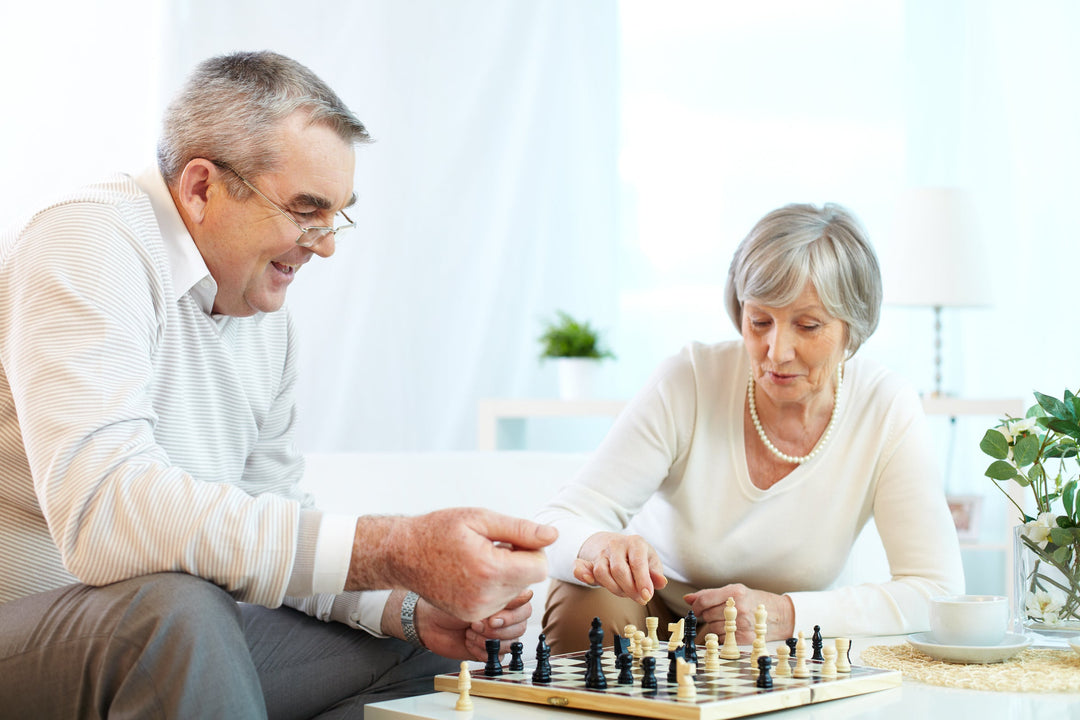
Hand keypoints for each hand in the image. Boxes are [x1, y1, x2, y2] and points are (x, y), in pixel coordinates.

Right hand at [348, 508, 556, 620]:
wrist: (403, 554)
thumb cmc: (439, 531)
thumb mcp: (480, 519)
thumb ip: (520, 530)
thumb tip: (552, 536)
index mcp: (490, 569)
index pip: (540, 567)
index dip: (532, 550)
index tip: (513, 541)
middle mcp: (485, 596)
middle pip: (528, 581)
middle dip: (519, 562)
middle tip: (492, 547)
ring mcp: (477, 611)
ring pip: (514, 593)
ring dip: (507, 576)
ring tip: (480, 560)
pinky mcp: (470, 617)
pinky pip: (498, 603)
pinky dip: (493, 588)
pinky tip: (473, 574)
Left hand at [397, 589, 534, 660]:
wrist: (428, 620)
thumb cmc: (448, 600)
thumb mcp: (475, 592)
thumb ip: (503, 594)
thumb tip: (528, 593)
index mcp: (505, 597)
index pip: (526, 608)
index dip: (511, 615)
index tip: (493, 617)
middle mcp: (505, 614)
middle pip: (520, 627)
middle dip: (497, 630)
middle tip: (476, 624)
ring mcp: (498, 633)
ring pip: (511, 643)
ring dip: (488, 640)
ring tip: (470, 631)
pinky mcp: (489, 649)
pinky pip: (498, 656)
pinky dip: (482, 651)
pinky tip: (468, 641)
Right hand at [574, 531, 666, 604]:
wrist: (613, 544)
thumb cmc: (636, 556)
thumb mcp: (650, 561)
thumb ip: (655, 573)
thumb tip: (662, 583)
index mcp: (635, 543)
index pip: (637, 563)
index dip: (642, 581)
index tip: (647, 596)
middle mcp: (616, 545)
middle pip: (619, 570)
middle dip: (629, 589)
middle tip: (639, 598)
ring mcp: (600, 552)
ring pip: (602, 573)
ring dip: (614, 588)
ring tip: (624, 591)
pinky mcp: (587, 561)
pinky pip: (580, 567)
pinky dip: (582, 574)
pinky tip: (589, 580)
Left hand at [683, 584, 793, 643]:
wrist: (780, 615)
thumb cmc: (753, 600)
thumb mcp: (734, 591)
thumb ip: (709, 594)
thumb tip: (687, 599)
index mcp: (735, 592)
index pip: (704, 601)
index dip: (696, 607)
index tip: (696, 609)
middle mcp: (739, 607)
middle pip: (708, 615)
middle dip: (707, 616)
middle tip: (715, 614)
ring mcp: (743, 624)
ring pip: (713, 628)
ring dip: (714, 626)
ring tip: (725, 621)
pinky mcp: (745, 638)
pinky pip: (722, 639)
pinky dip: (722, 636)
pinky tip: (730, 630)